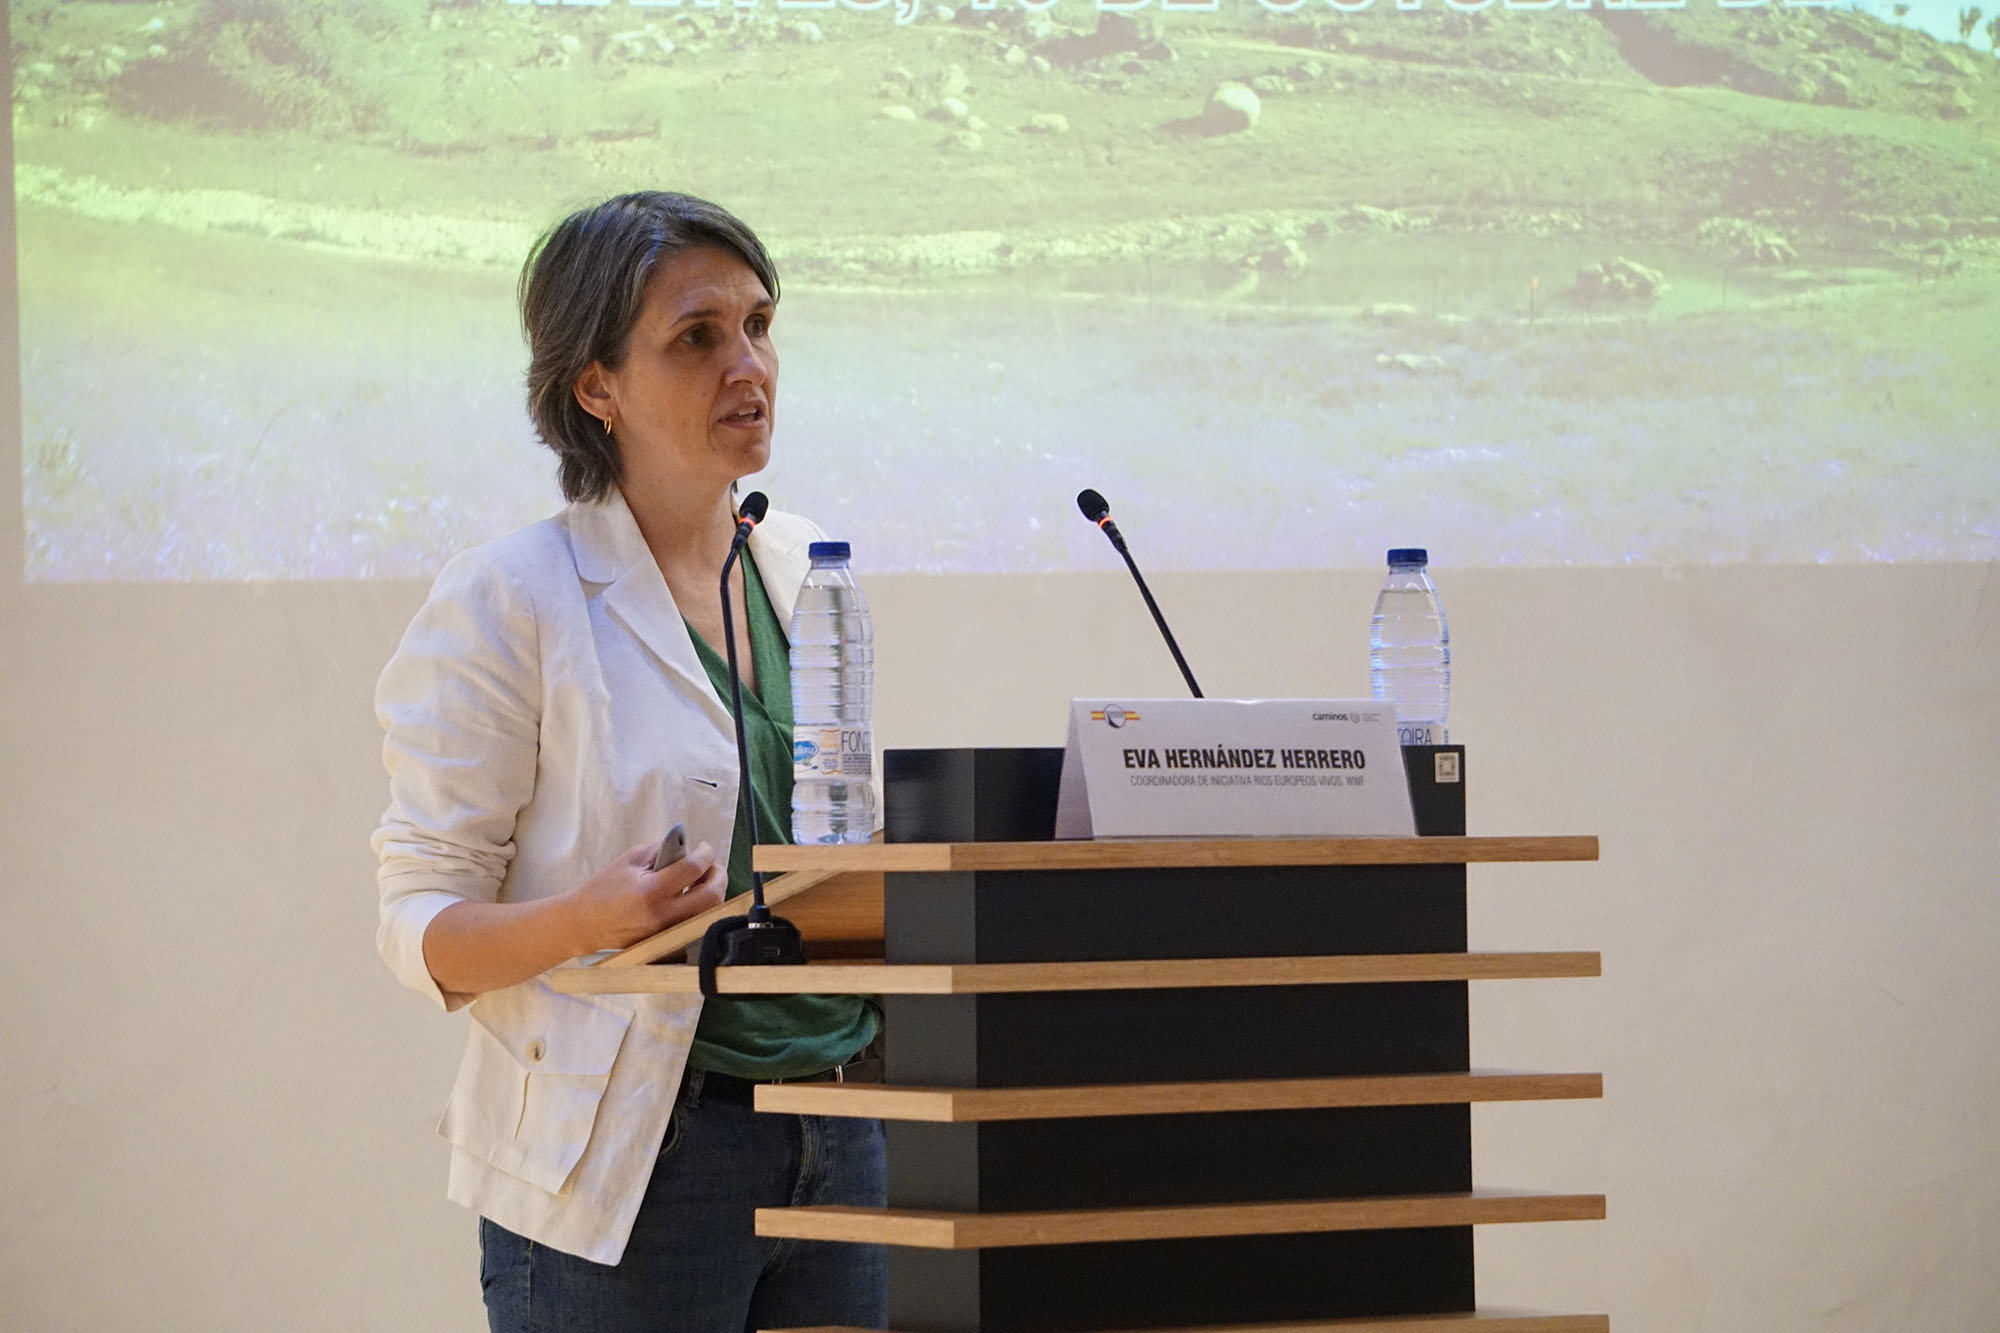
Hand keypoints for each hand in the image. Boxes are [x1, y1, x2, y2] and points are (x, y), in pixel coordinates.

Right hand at [563, 840, 727, 953]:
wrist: (583, 924)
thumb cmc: (603, 889)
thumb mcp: (629, 860)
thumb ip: (660, 851)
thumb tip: (688, 849)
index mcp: (651, 891)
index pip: (693, 869)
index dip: (705, 854)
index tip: (705, 849)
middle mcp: (662, 915)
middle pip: (711, 896)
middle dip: (719, 876)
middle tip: (712, 867)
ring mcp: (666, 932)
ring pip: (708, 914)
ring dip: (713, 893)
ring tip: (703, 881)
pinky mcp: (666, 943)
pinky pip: (695, 925)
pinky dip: (701, 910)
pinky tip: (693, 898)